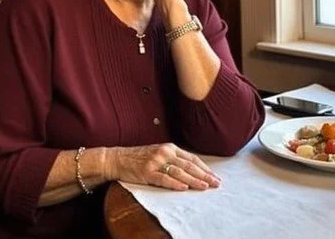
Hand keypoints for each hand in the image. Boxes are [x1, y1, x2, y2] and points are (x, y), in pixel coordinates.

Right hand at [104, 143, 220, 190]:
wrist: (118, 158)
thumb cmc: (140, 157)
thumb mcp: (159, 153)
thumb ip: (174, 158)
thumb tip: (193, 170)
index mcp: (169, 147)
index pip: (191, 158)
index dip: (204, 168)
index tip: (215, 176)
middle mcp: (164, 152)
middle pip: (188, 165)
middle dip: (204, 175)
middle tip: (216, 183)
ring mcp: (155, 162)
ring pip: (179, 172)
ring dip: (194, 180)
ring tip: (205, 187)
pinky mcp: (146, 172)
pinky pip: (163, 178)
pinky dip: (174, 183)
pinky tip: (183, 187)